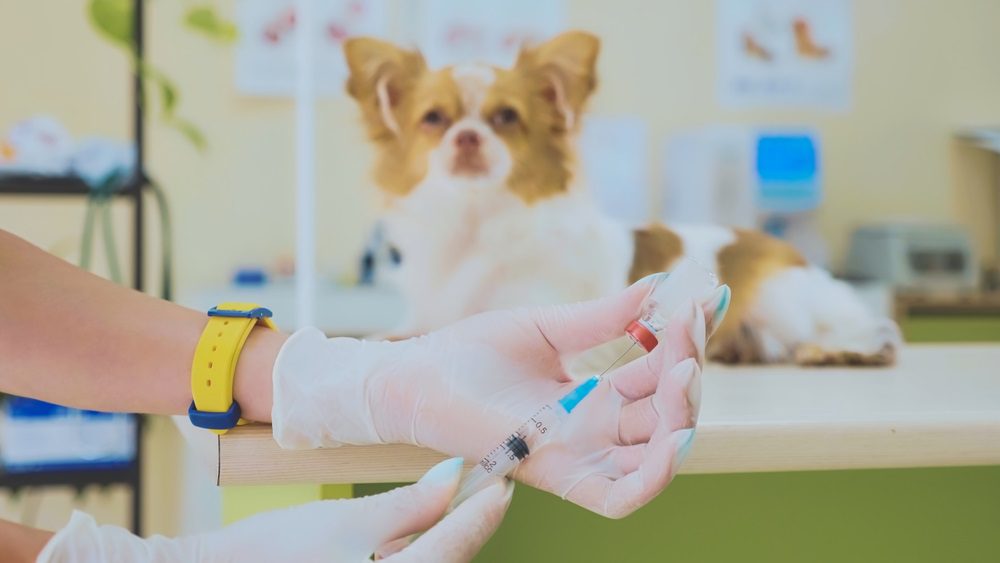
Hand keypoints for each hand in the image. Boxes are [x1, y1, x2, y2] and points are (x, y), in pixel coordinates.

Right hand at [37, 458, 510, 562]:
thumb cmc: (273, 550)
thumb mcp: (346, 521)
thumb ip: (408, 506)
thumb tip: (455, 477)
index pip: (452, 548)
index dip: (480, 514)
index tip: (501, 483)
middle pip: (444, 561)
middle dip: (464, 529)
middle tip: (479, 488)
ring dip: (442, 540)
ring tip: (447, 503)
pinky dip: (416, 551)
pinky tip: (414, 531)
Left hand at [272, 277, 729, 517]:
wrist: (415, 373)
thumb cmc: (471, 353)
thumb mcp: (548, 327)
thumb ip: (604, 316)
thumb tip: (660, 285)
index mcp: (595, 396)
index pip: (658, 377)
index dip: (685, 343)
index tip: (702, 298)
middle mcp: (594, 430)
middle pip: (666, 415)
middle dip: (688, 373)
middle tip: (688, 328)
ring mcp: (578, 455)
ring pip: (654, 458)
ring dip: (682, 419)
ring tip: (684, 369)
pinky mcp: (556, 475)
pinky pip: (618, 498)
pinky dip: (653, 476)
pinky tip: (675, 437)